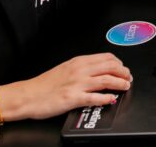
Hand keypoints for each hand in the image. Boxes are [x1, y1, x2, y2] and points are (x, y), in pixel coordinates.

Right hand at [3, 54, 131, 120]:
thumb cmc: (44, 84)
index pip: (107, 58)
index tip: (123, 69)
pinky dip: (106, 98)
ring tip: (126, 87)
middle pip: (111, 67)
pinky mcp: (73, 98)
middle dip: (124, 72)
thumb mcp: (66, 68)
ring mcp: (77, 84)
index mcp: (79, 62)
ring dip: (120, 83)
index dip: (119, 63)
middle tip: (128, 78)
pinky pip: (94, 97)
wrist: (27, 95)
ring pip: (107, 80)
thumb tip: (99, 70)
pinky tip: (111, 99)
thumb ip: (82, 68)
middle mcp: (80, 70)